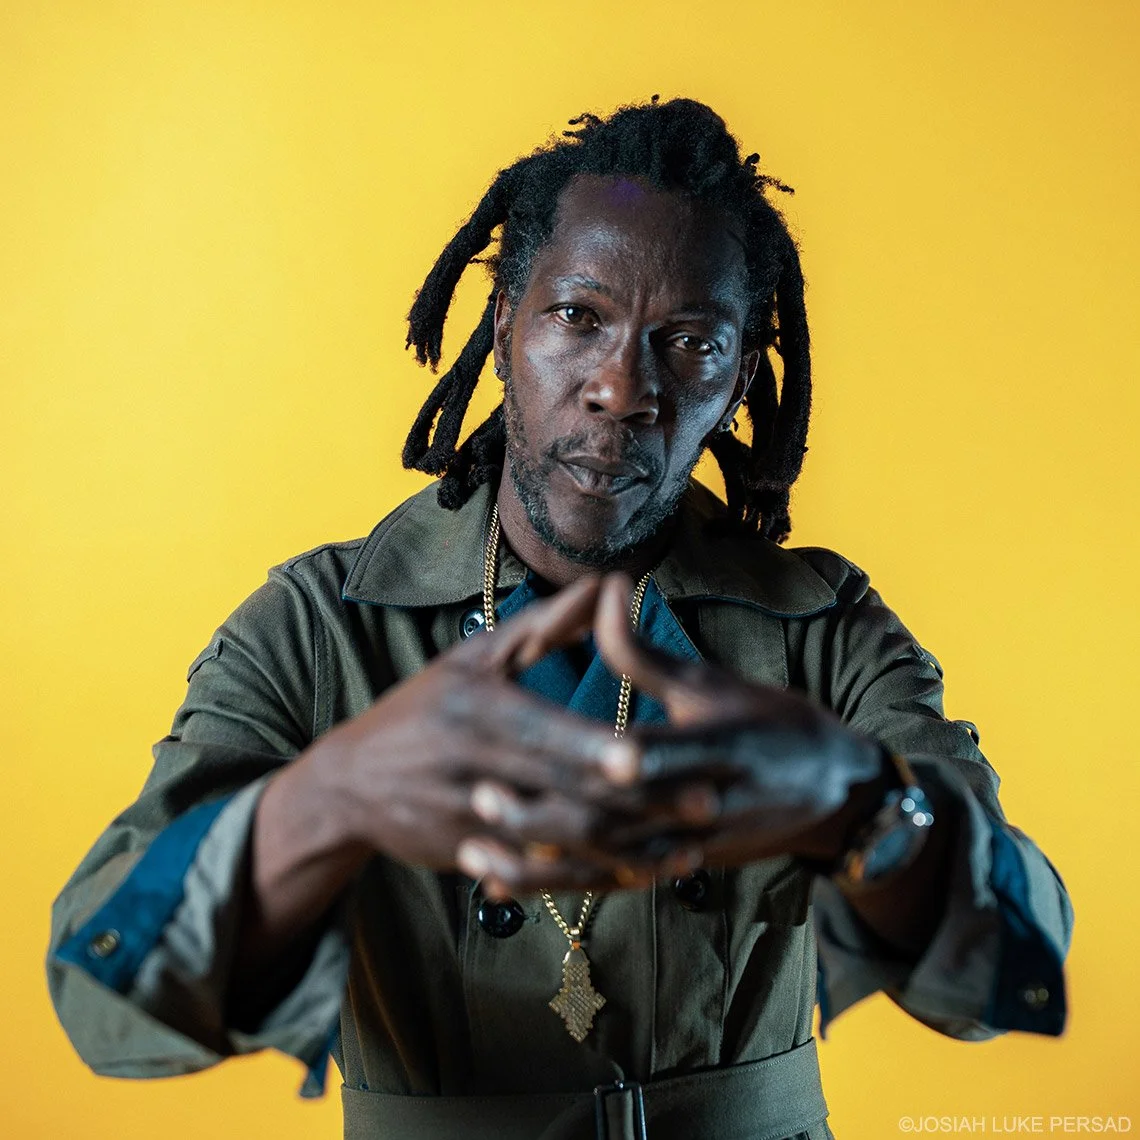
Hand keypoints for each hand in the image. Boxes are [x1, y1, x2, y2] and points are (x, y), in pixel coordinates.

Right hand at [318, 575, 700, 886]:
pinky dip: (595, 876)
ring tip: (689, 849)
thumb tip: (604, 585)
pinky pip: (545, 873)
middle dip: (640, 802)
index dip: (593, 747)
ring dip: (631, 849)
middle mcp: (474, 769)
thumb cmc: (420, 709)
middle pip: (566, 791)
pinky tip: (643, 873)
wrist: (350, 784)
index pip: (542, 733)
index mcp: (475, 712)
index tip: (644, 756)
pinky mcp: (476, 857)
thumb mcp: (471, 659)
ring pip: (563, 842)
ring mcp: (474, 820)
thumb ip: (541, 626)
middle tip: (708, 804)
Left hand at [462, 574, 890, 891]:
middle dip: (547, 815)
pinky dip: (558, 885)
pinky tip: (505, 884)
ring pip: (603, 865)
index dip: (599, 756)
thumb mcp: (715, 683)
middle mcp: (697, 808)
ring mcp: (686, 846)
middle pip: (615, 820)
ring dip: (539, 864)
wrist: (831, 793)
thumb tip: (604, 588)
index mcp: (715, 750)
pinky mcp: (674, 868)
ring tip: (476, 855)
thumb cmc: (773, 725)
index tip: (550, 745)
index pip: (654, 755)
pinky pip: (609, 883)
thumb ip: (646, 652)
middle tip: (480, 798)